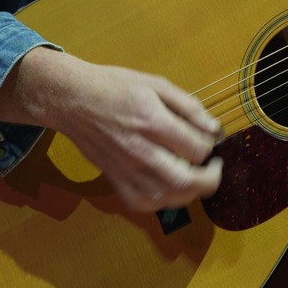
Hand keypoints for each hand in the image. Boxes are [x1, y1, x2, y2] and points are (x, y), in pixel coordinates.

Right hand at [0, 47, 224, 208]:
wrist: (72, 99)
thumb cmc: (114, 86)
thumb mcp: (154, 83)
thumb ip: (187, 106)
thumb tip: (213, 127)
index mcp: (153, 121)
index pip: (197, 148)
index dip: (211, 146)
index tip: (211, 139)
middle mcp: (141, 150)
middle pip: (186, 181)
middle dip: (211, 179)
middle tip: (215, 167)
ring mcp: (126, 168)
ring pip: (166, 197)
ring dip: (189, 193)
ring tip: (195, 178)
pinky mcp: (113, 178)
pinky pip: (141, 203)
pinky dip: (160, 202)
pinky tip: (168, 189)